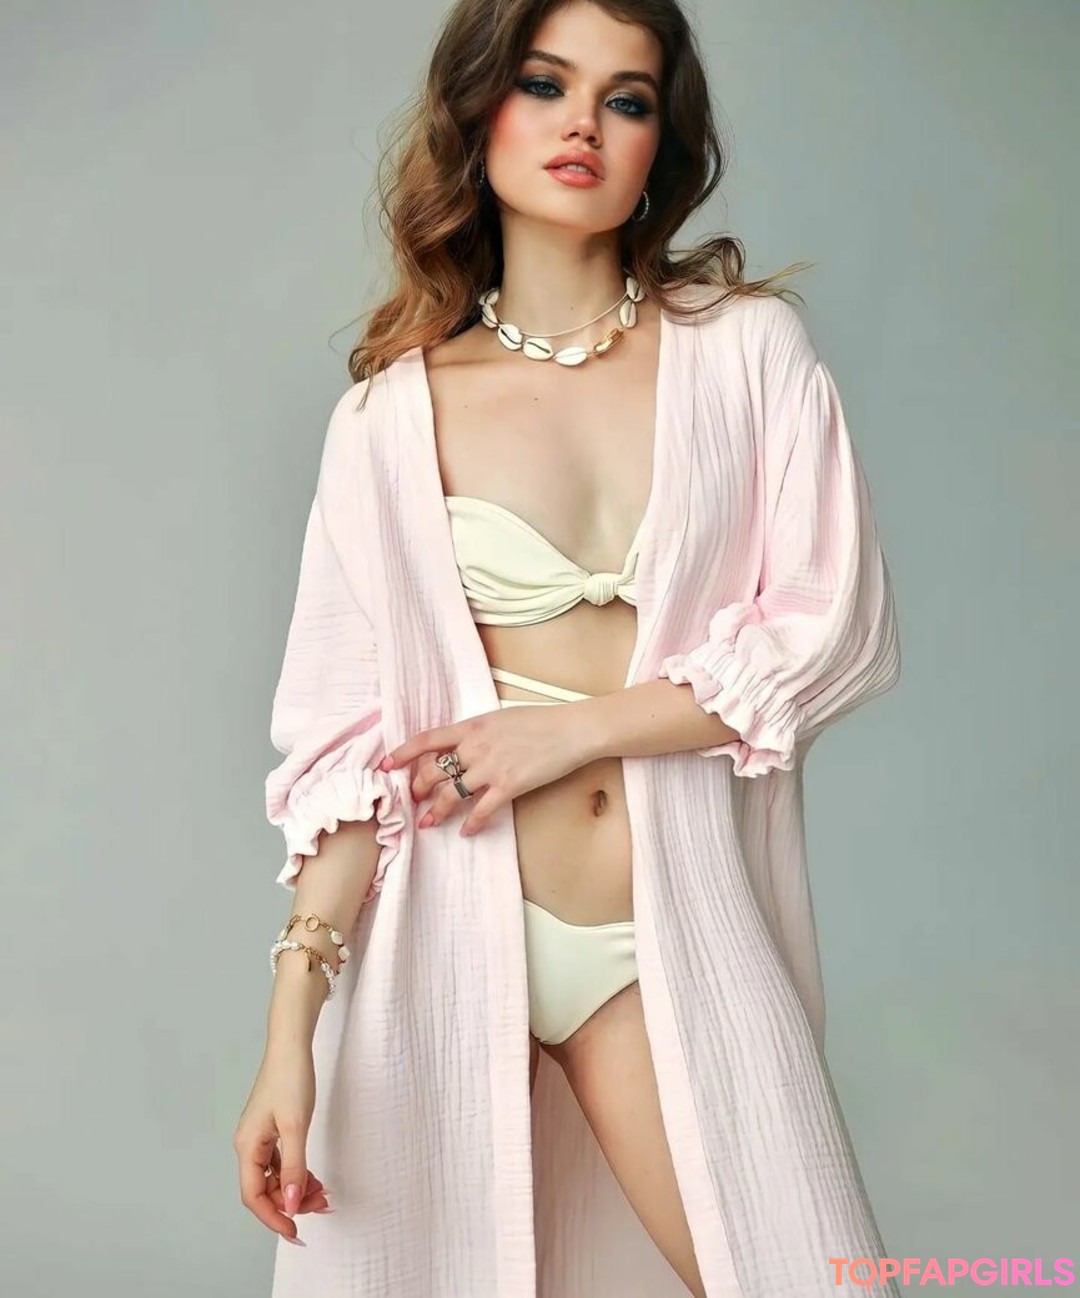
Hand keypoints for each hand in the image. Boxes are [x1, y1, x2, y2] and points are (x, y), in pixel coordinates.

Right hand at [234, 1047, 330, 1245]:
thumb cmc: (291, 1079)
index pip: (254, 1196)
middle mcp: (249, 1145)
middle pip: (266, 1189)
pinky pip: (281, 1162)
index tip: (296, 1232)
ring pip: (276, 1177)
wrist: (291, 1045)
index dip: (273, 1217)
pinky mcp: (271, 1129)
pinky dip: (297, 1172)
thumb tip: (292, 1204)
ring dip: (296, 1188)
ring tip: (322, 1192)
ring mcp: (260, 1137)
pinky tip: (315, 1177)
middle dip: (291, 1202)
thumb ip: (294, 1167)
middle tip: (321, 1204)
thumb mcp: (296, 1126)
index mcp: (247, 1147)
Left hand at [379, 701, 597, 835]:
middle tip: (414, 800)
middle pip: (434, 772)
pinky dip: (471, 824)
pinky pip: (482, 810)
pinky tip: (466, 832)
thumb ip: (478, 733)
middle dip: (419, 789)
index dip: (403, 753)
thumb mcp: (501, 719)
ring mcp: (491, 768)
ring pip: (451, 795)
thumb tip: (463, 746)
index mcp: (472, 727)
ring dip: (436, 812)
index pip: (427, 740)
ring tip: (428, 824)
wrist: (571, 729)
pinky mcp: (509, 786)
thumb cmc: (540, 721)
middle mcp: (476, 747)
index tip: (386, 765)